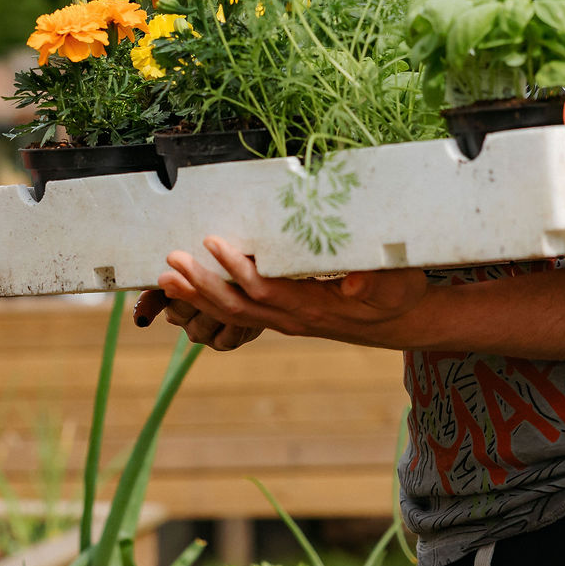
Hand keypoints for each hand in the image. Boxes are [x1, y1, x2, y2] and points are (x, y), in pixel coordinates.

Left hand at [155, 237, 429, 350]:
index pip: (266, 290)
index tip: (214, 243)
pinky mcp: (281, 316)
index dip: (238, 269)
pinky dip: (208, 302)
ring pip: (232, 313)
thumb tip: (354, 283)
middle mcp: (292, 318)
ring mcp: (284, 321)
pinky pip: (238, 313)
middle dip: (202, 285)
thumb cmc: (398, 295)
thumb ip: (376, 281)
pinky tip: (186, 289)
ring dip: (197, 295)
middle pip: (237, 306)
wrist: (400, 322)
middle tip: (171, 262)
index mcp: (314, 306)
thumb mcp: (397, 283)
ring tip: (164, 279)